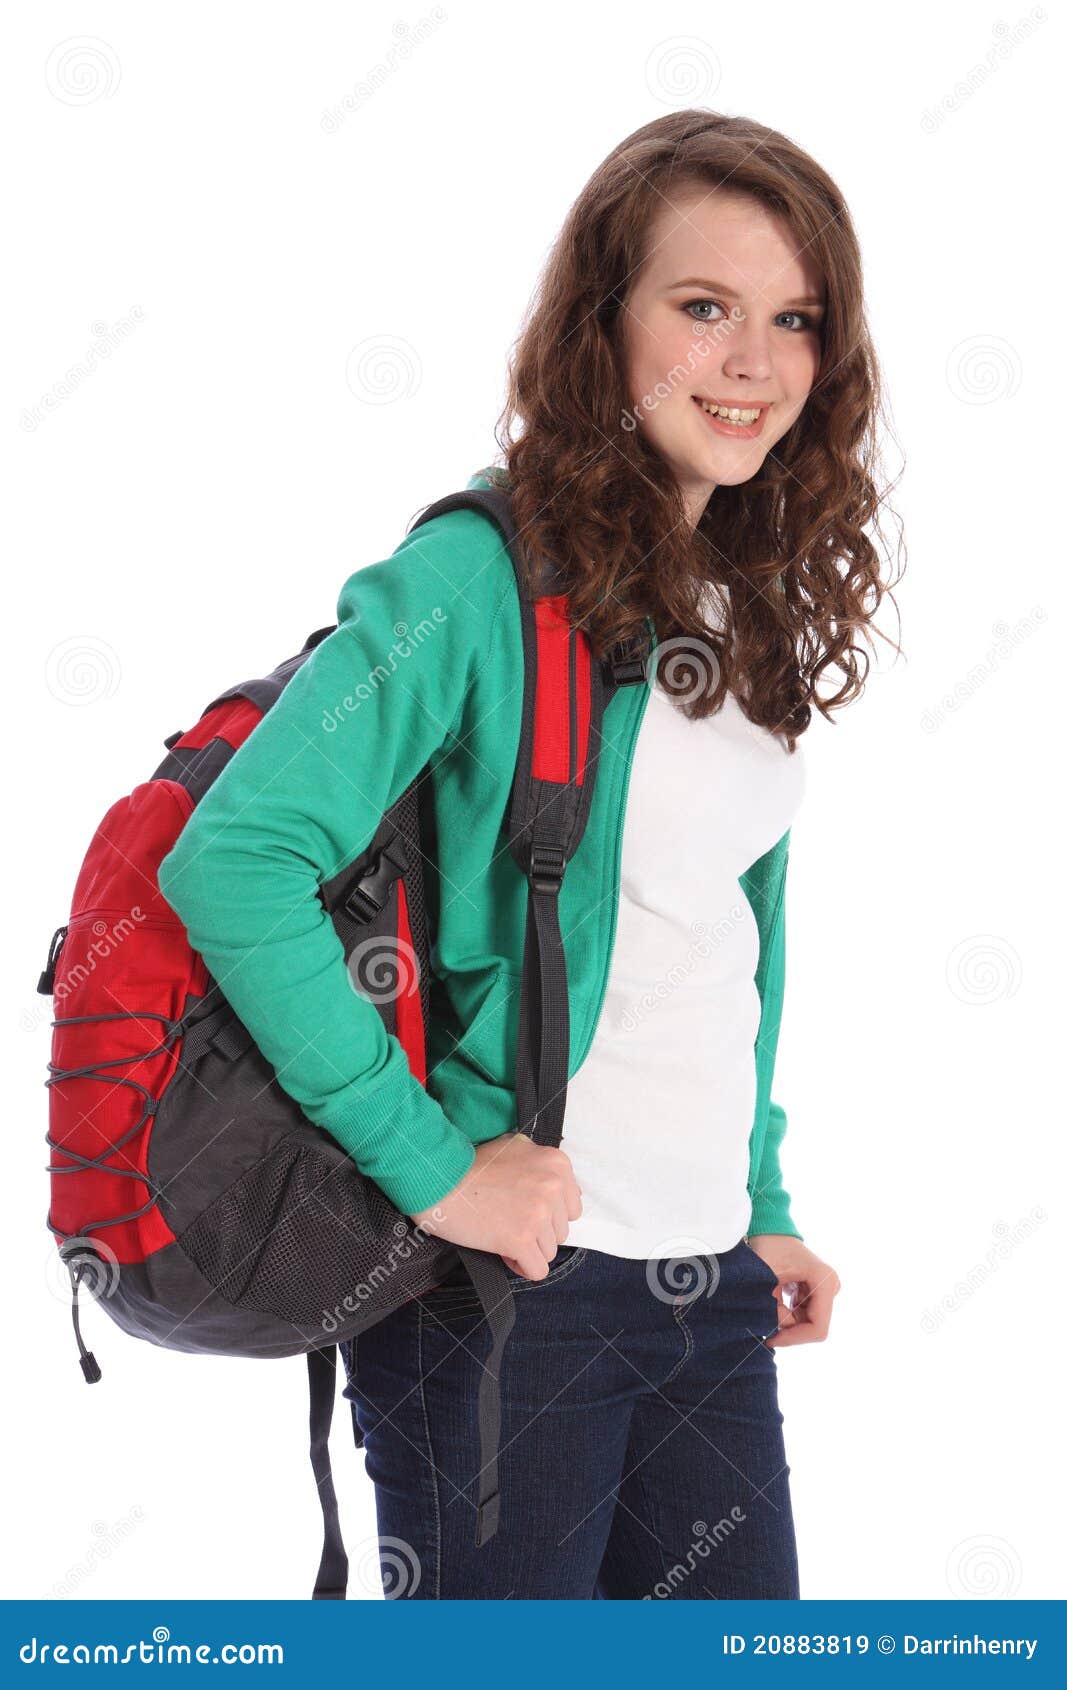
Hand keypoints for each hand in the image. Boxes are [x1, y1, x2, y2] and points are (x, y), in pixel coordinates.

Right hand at [409, 1130, 582, 1280]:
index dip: (548, 1214)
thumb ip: (539, 1162)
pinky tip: (505, 1253)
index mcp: (556, 1164)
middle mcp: (553, 1187)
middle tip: (509, 1221)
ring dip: (528, 1249)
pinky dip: (522, 1267)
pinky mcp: (521, 1239)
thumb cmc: (471, 1164)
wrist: (440, 1180)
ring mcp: (538, 1214)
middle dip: (537, 1232)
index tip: (526, 1211)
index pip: (572, 1206)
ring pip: (548, 1252)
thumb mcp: (514, 1145)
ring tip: (502, 1234)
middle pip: (560, 1231)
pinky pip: (537, 1270)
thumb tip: (557, 1184)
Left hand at [747, 1235, 840, 1347]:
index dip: (794, 1338)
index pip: (817, 1327)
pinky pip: (805, 1313)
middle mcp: (830, 1286)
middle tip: (764, 1322)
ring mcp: (826, 1289)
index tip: (771, 1338)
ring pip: (808, 1321)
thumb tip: (776, 1334)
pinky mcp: (818, 1291)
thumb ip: (774, 1311)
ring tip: (768, 1301)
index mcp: (823, 1281)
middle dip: (789, 1329)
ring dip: (787, 1320)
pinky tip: (775, 1299)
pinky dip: (788, 1313)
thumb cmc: (768, 1248)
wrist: (770, 1229)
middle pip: (813, 1326)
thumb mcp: (766, 1282)